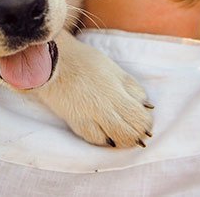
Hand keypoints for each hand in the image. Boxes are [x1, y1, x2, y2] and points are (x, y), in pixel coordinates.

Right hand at [34, 30, 152, 147]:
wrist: (53, 61)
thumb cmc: (84, 60)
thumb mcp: (113, 68)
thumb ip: (131, 87)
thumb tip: (147, 106)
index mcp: (116, 91)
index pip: (140, 117)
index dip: (146, 122)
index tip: (144, 119)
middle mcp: (105, 107)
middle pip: (130, 132)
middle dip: (137, 134)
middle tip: (137, 131)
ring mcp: (89, 116)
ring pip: (115, 140)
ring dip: (123, 140)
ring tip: (124, 135)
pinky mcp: (75, 122)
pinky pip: (95, 139)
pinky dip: (104, 139)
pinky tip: (106, 135)